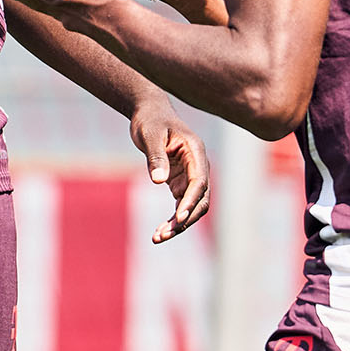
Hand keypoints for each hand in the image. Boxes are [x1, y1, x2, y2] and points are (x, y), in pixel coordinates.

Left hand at [131, 105, 211, 241]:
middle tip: (162, 234)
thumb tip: (159, 181)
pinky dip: (174, 220)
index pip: (199, 182)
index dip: (190, 201)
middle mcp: (198, 166)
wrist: (149, 113)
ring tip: (158, 237)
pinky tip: (160, 232)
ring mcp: (191, 176)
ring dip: (179, 224)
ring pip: (193, 207)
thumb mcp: (149, 135)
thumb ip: (155, 156)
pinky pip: (182, 206)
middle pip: (200, 200)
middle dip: (184, 219)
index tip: (178, 218)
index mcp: (195, 152)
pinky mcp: (181, 182)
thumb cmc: (150, 120)